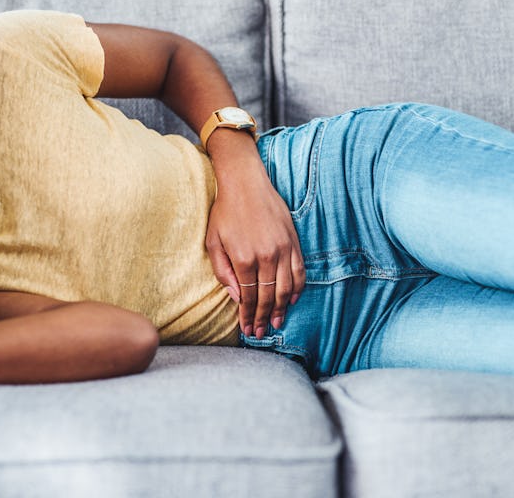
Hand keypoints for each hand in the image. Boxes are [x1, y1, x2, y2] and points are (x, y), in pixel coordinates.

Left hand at [205, 136, 305, 339]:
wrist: (245, 182)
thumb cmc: (225, 211)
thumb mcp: (213, 242)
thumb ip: (224, 273)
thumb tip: (238, 298)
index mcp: (244, 259)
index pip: (250, 297)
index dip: (249, 316)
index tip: (248, 329)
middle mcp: (266, 256)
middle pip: (269, 297)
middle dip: (264, 318)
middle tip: (261, 332)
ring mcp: (282, 249)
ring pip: (286, 288)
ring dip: (282, 308)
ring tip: (277, 322)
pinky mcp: (293, 241)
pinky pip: (299, 270)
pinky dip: (297, 288)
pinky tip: (292, 299)